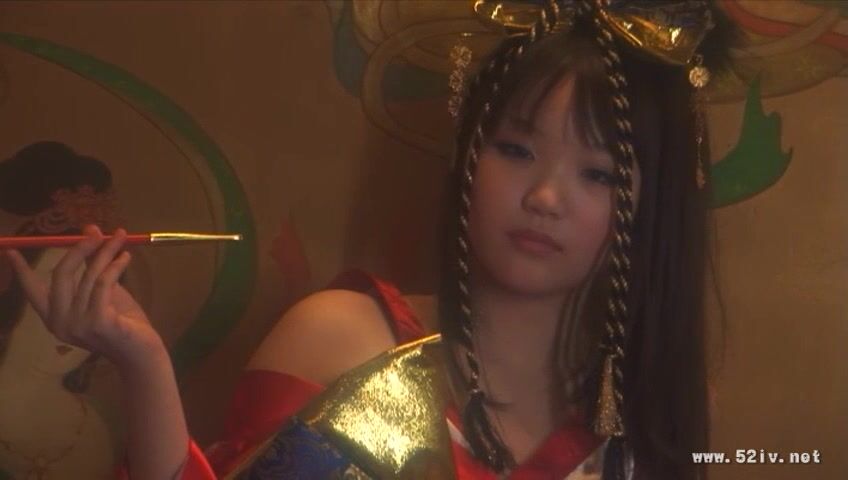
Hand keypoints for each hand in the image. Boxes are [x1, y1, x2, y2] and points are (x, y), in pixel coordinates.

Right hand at [3, 224, 164, 370]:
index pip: (33, 292)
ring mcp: (78, 325)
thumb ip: (93, 266)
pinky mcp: (98, 322)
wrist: (143, 353)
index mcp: (55, 318)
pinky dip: (115, 266)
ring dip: (106, 252)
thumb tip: (89, 229)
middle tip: (97, 231)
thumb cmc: (123, 323)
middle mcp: (60, 323)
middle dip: (79, 248)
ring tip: (120, 239)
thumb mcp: (103, 291)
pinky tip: (125, 257)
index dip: (22, 271)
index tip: (11, 251)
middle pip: (60, 274)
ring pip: (88, 276)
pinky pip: (103, 284)